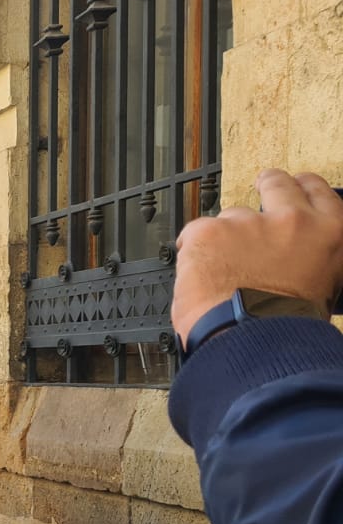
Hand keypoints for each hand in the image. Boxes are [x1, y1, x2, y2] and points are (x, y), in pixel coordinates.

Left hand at [172, 169, 342, 340]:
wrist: (253, 340)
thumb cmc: (287, 326)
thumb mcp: (323, 286)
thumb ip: (309, 258)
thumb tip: (294, 255)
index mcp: (328, 233)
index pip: (317, 191)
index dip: (301, 187)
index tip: (293, 186)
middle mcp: (292, 220)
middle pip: (276, 183)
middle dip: (266, 185)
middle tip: (257, 191)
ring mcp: (248, 222)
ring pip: (232, 217)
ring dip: (227, 236)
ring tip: (224, 269)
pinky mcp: (209, 231)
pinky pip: (195, 234)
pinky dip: (195, 252)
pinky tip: (201, 276)